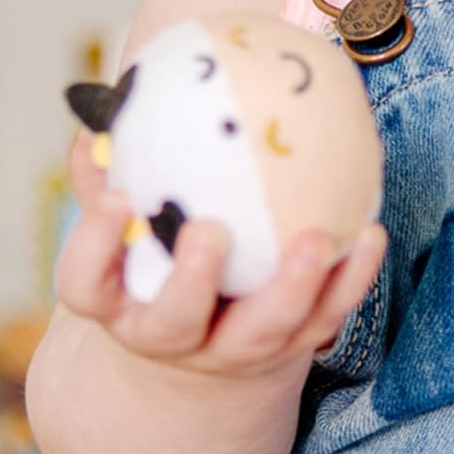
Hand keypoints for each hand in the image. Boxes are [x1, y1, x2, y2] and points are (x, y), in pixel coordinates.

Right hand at [55, 149, 384, 380]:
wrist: (211, 342)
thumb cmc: (161, 256)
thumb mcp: (129, 223)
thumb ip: (114, 171)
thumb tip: (108, 104)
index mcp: (118, 302)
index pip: (84, 285)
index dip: (93, 247)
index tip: (115, 200)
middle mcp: (171, 335)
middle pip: (174, 320)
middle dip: (192, 280)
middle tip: (213, 231)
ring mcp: (234, 349)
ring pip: (263, 331)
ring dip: (293, 287)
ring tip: (316, 239)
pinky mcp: (294, 348)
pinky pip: (328, 317)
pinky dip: (351, 279)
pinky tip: (370, 234)